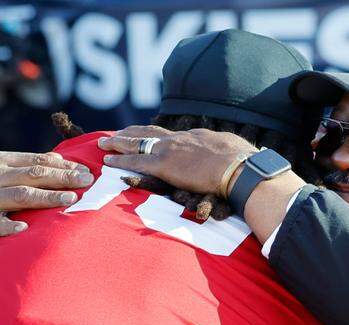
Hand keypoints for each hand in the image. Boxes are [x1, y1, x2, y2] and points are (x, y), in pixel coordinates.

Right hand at [0, 151, 93, 250]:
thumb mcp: (2, 174)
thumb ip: (28, 167)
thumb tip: (59, 159)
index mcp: (0, 161)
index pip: (37, 162)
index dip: (63, 166)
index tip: (86, 171)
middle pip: (32, 176)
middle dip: (62, 178)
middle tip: (86, 181)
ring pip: (20, 196)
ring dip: (46, 197)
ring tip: (69, 200)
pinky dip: (10, 226)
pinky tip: (25, 228)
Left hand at [98, 125, 257, 195]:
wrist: (241, 169)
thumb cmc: (245, 164)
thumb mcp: (237, 151)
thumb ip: (229, 152)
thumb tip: (239, 152)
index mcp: (198, 137)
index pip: (172, 136)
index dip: (157, 135)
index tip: (147, 135)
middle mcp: (180, 140)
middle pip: (150, 132)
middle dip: (131, 132)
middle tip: (116, 133)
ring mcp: (170, 151)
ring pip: (137, 143)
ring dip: (118, 143)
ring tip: (103, 143)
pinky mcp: (164, 166)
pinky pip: (135, 162)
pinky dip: (119, 160)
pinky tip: (107, 161)